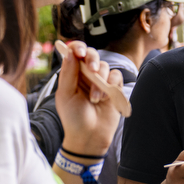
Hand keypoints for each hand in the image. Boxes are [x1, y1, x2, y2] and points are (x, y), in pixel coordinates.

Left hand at [55, 41, 122, 156]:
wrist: (89, 136)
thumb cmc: (73, 118)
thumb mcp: (66, 95)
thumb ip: (68, 74)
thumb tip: (69, 53)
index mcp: (71, 75)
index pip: (74, 53)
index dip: (77, 47)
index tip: (79, 52)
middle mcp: (86, 75)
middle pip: (92, 54)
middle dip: (92, 59)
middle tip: (92, 69)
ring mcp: (100, 81)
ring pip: (105, 66)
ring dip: (100, 81)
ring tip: (95, 99)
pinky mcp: (114, 88)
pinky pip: (116, 76)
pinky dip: (112, 85)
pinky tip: (104, 98)